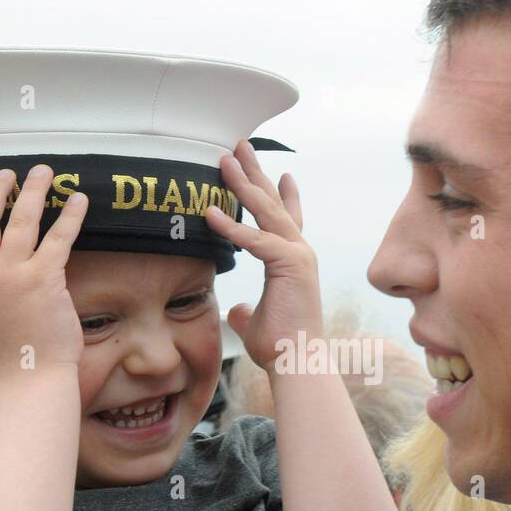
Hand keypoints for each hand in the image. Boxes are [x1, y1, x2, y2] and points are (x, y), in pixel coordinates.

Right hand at [0, 166, 88, 383]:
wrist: (30, 377)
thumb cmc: (14, 352)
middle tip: (9, 173)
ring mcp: (12, 276)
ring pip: (22, 219)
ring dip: (34, 190)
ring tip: (45, 172)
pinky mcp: (43, 280)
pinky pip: (59, 237)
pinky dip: (71, 215)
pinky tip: (81, 200)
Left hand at [203, 141, 322, 371]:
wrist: (298, 362)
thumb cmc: (281, 348)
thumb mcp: (258, 322)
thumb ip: (248, 312)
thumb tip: (238, 311)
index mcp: (294, 263)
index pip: (288, 221)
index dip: (285, 195)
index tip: (282, 173)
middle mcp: (300, 252)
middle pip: (274, 203)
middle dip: (255, 173)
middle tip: (240, 147)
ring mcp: (298, 255)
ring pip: (266, 210)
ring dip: (243, 183)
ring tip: (224, 159)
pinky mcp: (290, 264)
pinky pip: (254, 239)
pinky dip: (231, 226)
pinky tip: (209, 213)